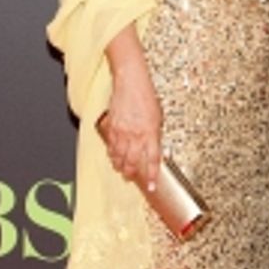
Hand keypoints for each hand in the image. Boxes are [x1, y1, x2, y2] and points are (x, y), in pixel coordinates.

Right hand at [101, 72, 161, 189]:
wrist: (130, 82)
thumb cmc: (146, 96)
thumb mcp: (158, 117)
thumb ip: (155, 135)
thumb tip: (154, 148)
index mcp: (150, 133)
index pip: (152, 160)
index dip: (151, 175)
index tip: (151, 186)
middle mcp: (135, 135)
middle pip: (132, 163)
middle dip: (132, 174)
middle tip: (132, 178)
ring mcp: (121, 132)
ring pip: (119, 157)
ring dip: (120, 166)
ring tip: (122, 171)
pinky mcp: (111, 127)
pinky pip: (110, 146)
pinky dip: (112, 154)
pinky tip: (113, 157)